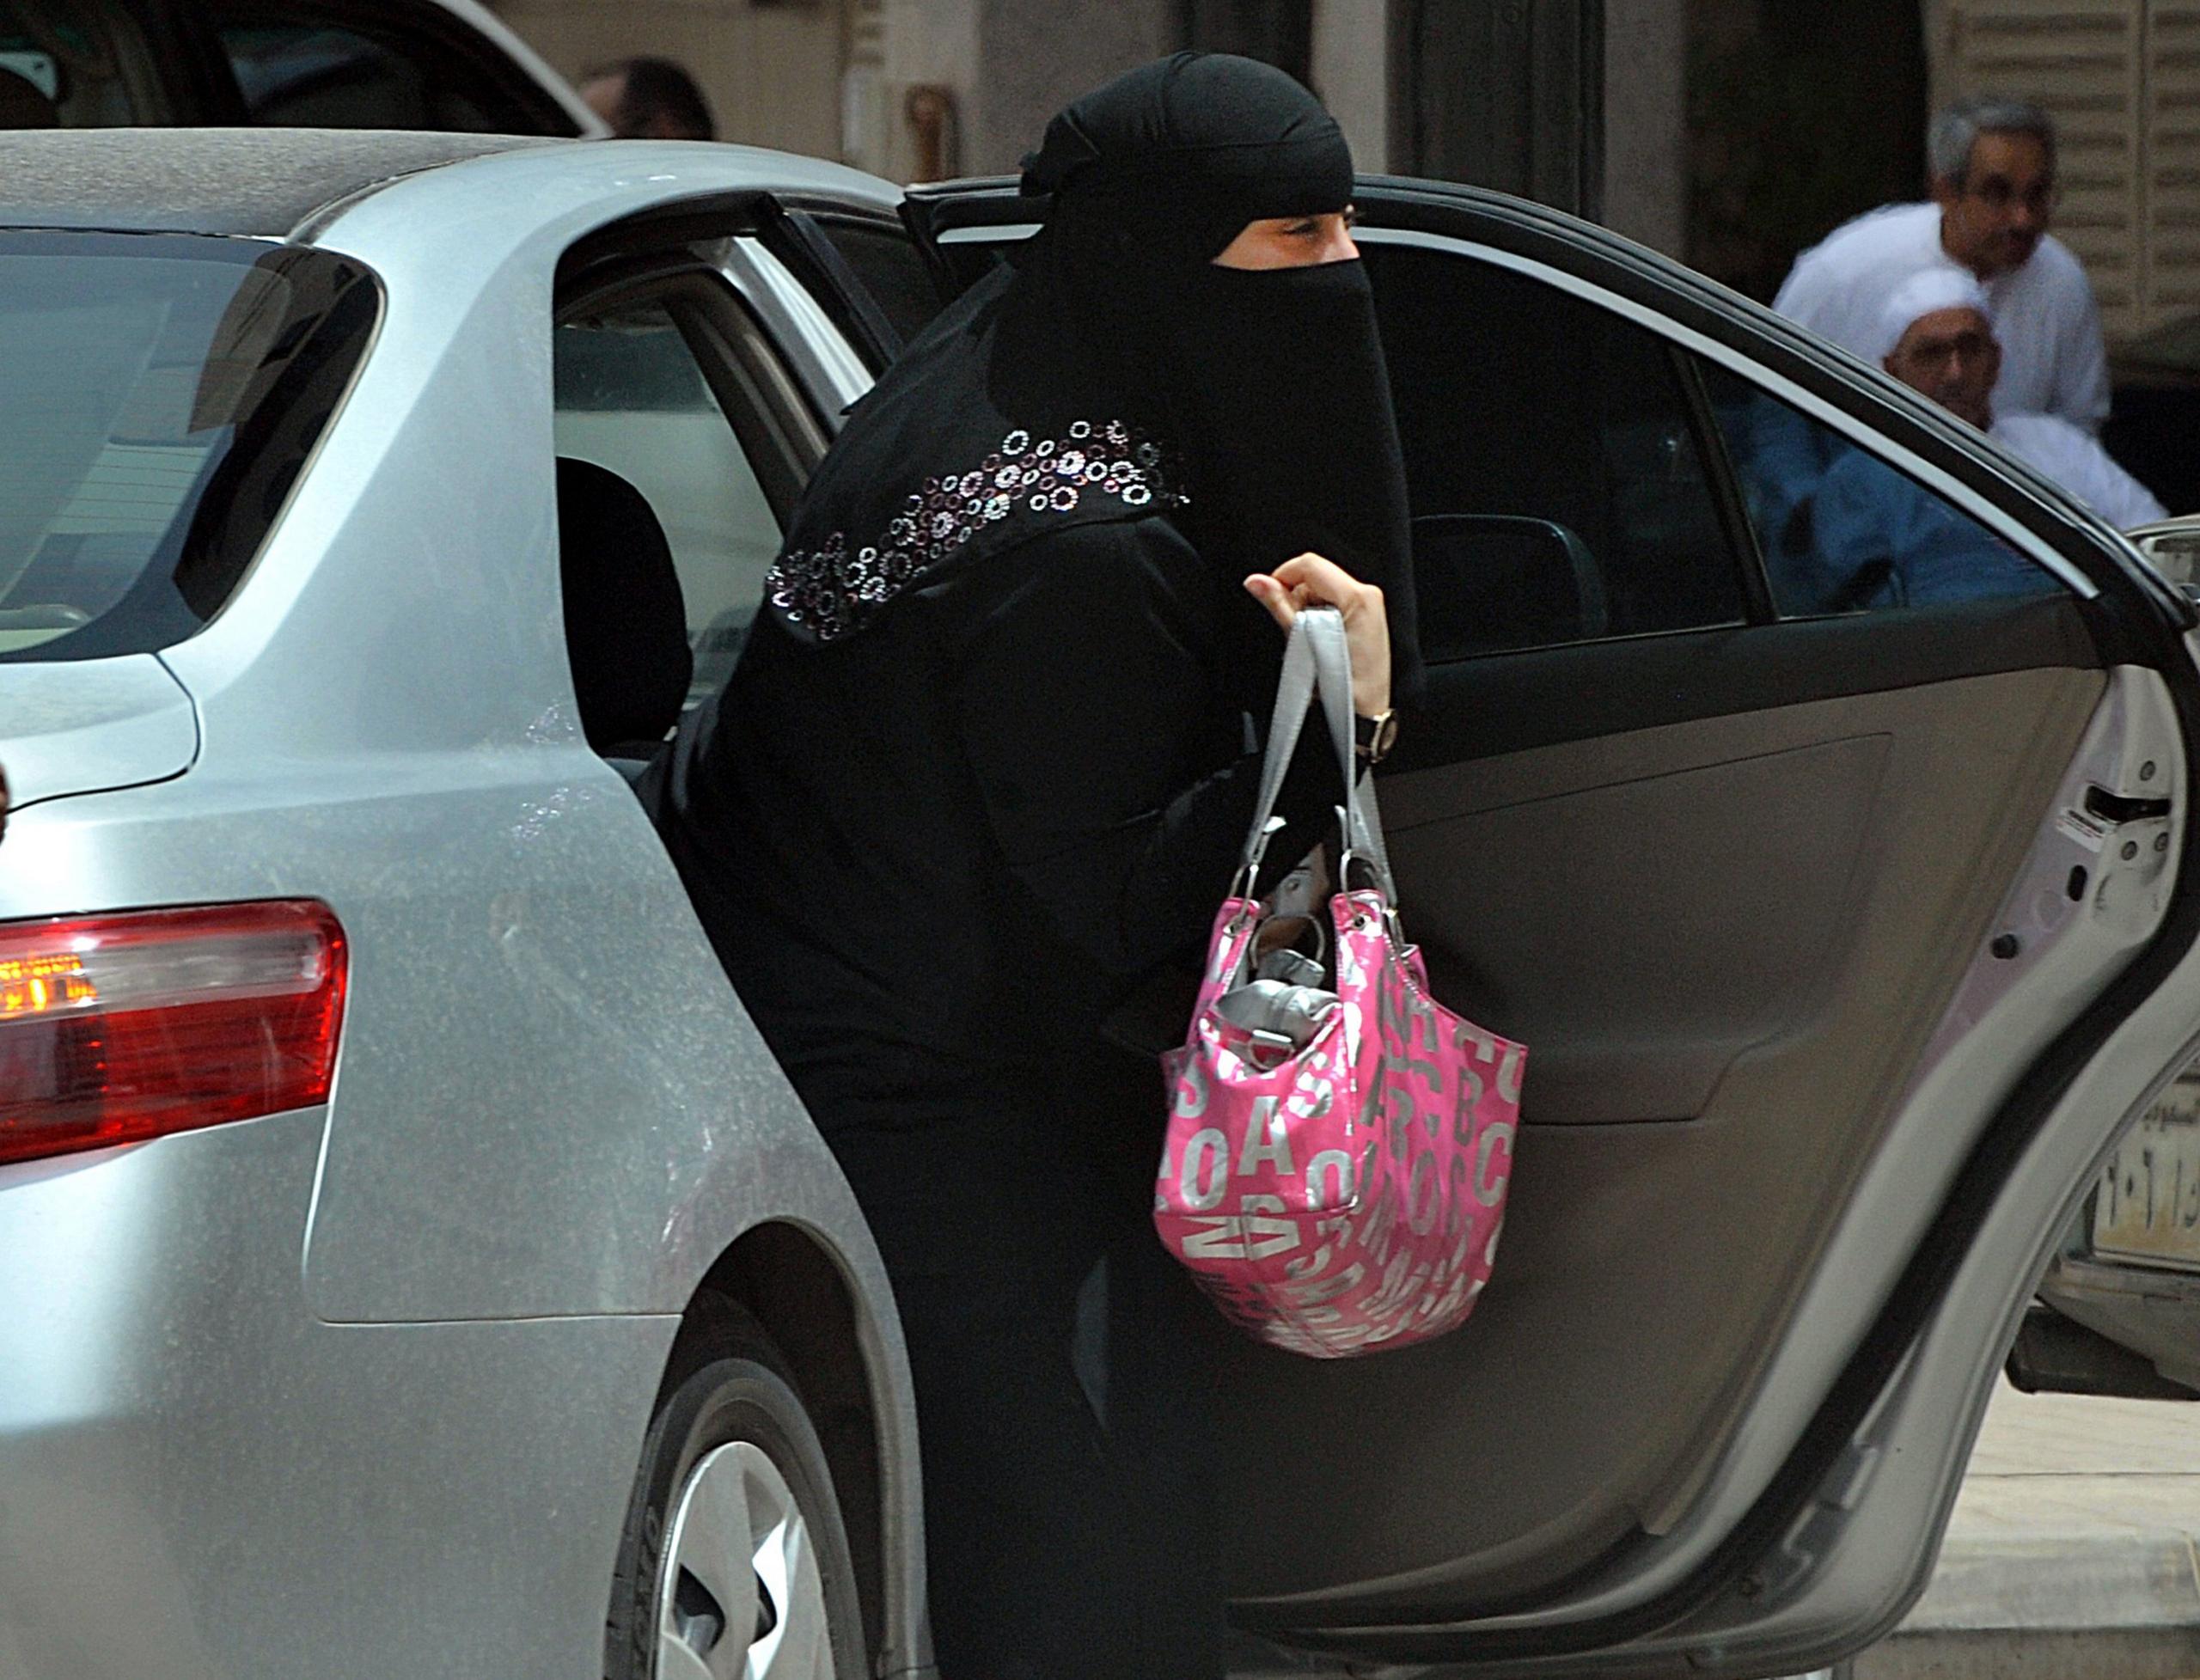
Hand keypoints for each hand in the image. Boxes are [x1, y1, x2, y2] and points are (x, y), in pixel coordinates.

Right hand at [1243, 552, 1391, 716]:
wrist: (1363, 714)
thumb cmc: (1342, 688)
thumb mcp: (1302, 641)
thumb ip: (1279, 605)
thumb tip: (1257, 583)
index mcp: (1357, 597)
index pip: (1310, 564)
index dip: (1282, 575)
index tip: (1268, 593)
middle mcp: (1367, 596)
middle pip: (1316, 575)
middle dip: (1295, 595)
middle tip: (1291, 625)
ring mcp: (1370, 605)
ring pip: (1323, 589)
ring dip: (1306, 606)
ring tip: (1307, 637)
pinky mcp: (1367, 616)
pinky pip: (1335, 602)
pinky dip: (1319, 614)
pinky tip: (1319, 638)